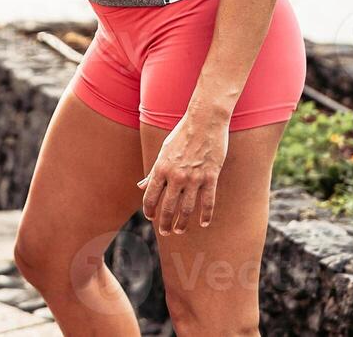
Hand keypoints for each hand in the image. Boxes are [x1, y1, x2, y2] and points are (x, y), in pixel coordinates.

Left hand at [138, 110, 228, 234]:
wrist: (205, 120)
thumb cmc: (182, 134)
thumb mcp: (163, 151)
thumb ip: (153, 172)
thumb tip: (141, 186)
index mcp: (161, 168)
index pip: (150, 196)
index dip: (149, 210)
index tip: (150, 218)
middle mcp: (176, 175)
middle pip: (168, 207)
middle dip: (165, 223)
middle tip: (165, 232)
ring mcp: (194, 177)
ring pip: (187, 209)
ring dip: (182, 223)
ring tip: (180, 230)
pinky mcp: (211, 176)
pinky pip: (208, 201)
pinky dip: (206, 215)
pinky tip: (203, 223)